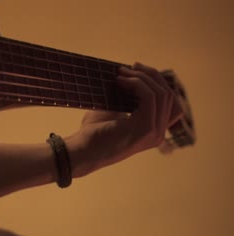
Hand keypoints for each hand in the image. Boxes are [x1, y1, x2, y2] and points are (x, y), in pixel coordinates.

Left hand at [65, 62, 182, 176]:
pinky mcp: (145, 128)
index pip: (170, 102)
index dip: (157, 83)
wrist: (81, 152)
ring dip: (142, 77)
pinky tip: (120, 81)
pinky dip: (137, 83)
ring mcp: (154, 132)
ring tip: (121, 73)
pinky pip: (150, 96)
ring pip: (162, 93)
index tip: (136, 70)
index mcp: (153, 131)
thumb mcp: (112, 111)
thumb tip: (128, 75)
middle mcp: (158, 134)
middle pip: (169, 95)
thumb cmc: (92, 133)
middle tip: (130, 66)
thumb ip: (125, 98)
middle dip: (151, 76)